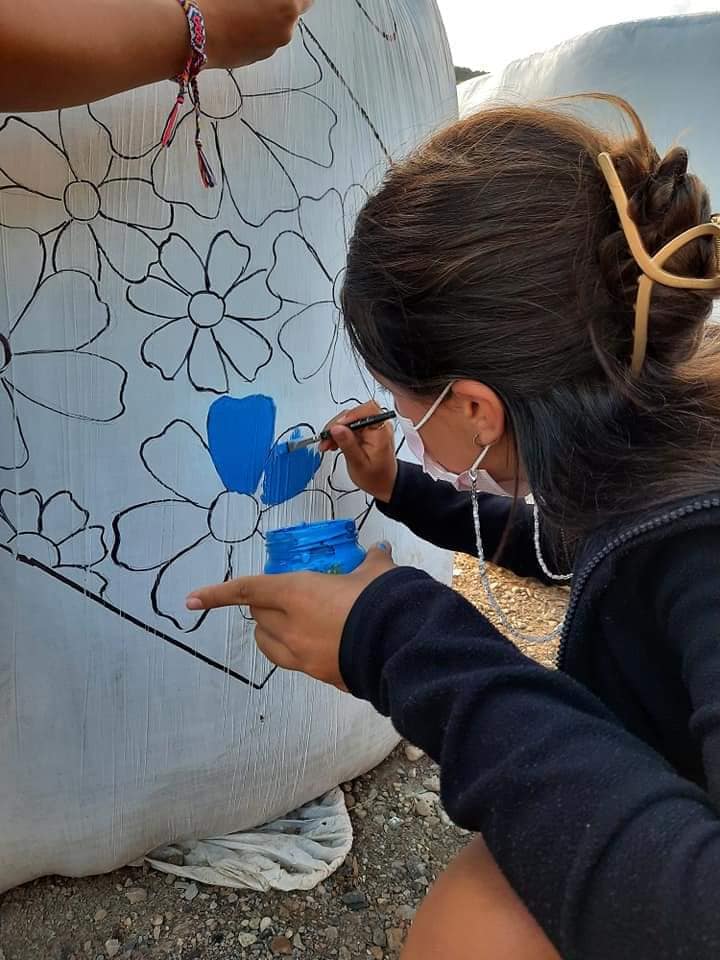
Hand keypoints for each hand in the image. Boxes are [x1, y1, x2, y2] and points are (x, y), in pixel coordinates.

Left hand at [186, 543, 394, 689]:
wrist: (401, 646)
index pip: (247, 589)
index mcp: (296, 593)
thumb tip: (379, 550)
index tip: (190, 600)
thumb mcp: (376, 573)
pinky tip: (324, 643)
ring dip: (271, 632)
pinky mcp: (320, 676)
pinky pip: (297, 661)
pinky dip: (300, 650)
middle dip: (263, 604)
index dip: (217, 593)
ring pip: (269, 645)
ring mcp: (302, 656)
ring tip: (289, 623)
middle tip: (282, 594)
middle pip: (258, 616)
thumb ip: (372, 561)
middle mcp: (291, 626)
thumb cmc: (380, 601)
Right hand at [203, 0, 313, 68]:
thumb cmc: (216, 2)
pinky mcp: (258, 57)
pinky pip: (264, 39)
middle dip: (279, 4)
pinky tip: (236, 22)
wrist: (194, 32)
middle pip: (292, 12)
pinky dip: (255, 31)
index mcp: (288, 5)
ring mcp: (273, 46)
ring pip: (277, 27)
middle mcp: (286, 29)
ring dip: (266, 18)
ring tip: (240, 7)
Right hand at [320, 400, 397, 502]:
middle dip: (337, 426)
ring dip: (335, 431)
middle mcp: (378, 426)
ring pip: (348, 420)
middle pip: (354, 414)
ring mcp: (371, 428)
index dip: (350, 415)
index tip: (336, 427)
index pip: (368, 410)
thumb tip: (336, 428)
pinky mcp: (364, 431)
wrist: (384, 483)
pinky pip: (349, 426)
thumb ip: (348, 445)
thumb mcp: (359, 464)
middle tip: (326, 439)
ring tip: (327, 444)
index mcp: (381, 432)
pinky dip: (339, 434)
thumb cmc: (376, 476)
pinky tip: (333, 444)